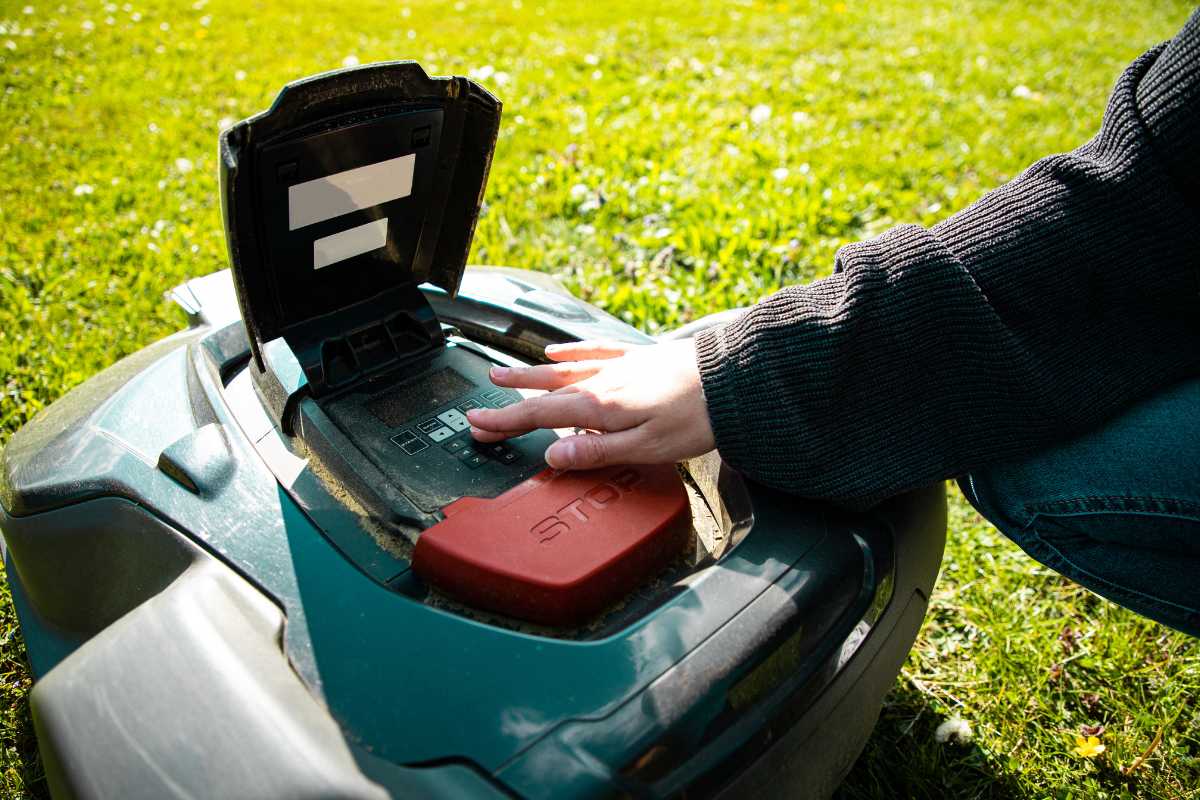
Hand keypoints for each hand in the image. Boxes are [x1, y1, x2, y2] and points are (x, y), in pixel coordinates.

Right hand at [466, 339, 715, 469]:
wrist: (734, 380)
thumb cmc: (697, 418)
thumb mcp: (646, 448)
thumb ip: (596, 453)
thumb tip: (552, 456)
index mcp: (600, 407)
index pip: (540, 417)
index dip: (506, 422)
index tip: (477, 425)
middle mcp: (603, 381)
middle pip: (544, 394)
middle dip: (509, 403)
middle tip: (480, 410)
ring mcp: (619, 365)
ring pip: (562, 368)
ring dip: (530, 373)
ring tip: (502, 374)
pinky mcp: (638, 356)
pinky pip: (595, 349)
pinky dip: (572, 350)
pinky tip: (557, 350)